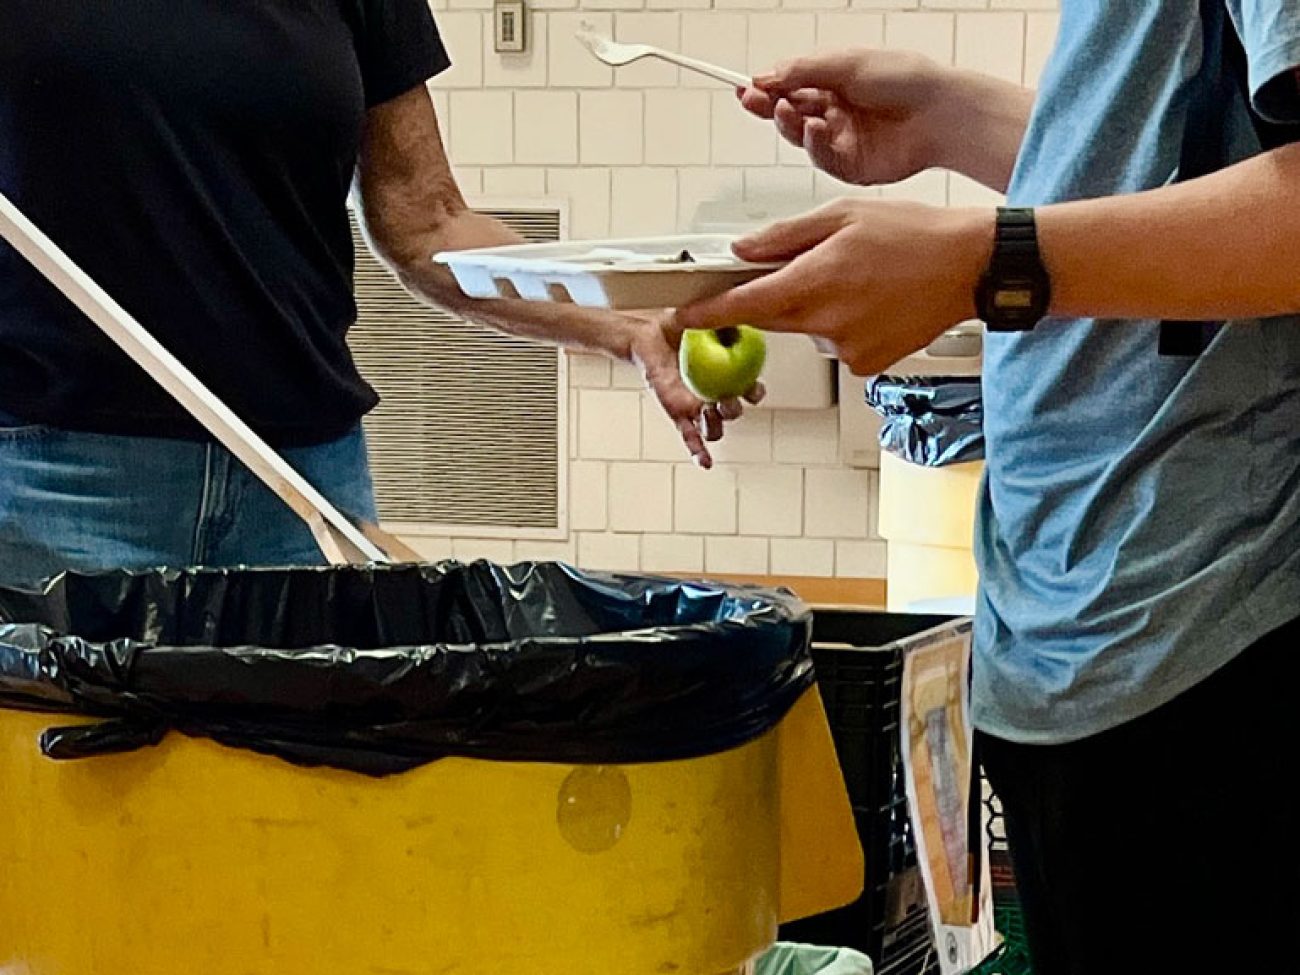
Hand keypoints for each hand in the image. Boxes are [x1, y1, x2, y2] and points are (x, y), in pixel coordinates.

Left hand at [625, 311, 765, 469]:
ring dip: (716, 426)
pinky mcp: (678, 414)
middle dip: (734, 410)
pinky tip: (705, 463)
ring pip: (715, 427)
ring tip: (709, 413)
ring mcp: (697, 406)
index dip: (755, 392)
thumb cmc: (676, 327)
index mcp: (727, 373)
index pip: (750, 388)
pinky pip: (689, 436)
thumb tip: (741, 313)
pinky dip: (698, 451)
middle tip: (727, 398)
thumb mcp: (704, 320)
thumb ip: (724, 320)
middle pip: (733, 412)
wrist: (646, 335)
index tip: (754, 389)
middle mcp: (715, 393)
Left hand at [666, 200, 991, 376]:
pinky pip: (835, 344)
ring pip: (806, 329)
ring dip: (815, 307)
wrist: (971, 267)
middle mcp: (826, 321)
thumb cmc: (914, 234)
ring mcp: (846, 349)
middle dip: (771, 296)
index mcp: (815, 281)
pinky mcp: (865, 364)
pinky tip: (873, 303)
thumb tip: (741, 250)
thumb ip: (785, 236)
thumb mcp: (842, 214)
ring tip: (860, 279)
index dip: (707, 313)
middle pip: (772, 316)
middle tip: (805, 269)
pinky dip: (843, 325)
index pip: (744, 305)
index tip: (682, 315)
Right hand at [738, 48, 951, 186]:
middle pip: (790, 114)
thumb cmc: (906, 79)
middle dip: (769, 107)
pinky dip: (815, 145)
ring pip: (801, 137)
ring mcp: (842, 140)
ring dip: (789, 124)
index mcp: (835, 84)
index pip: (790, 87)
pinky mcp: (851, 166)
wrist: (940, 112)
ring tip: (787, 110)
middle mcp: (836, 113)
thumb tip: (766, 75)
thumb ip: (803, 71)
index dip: (766, 89)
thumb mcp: (846, 64)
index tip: (744, 88)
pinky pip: (822, 158)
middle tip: (753, 101)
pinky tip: (817, 129)